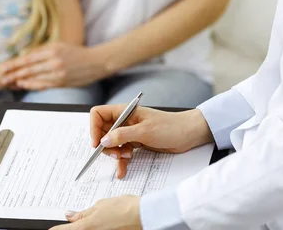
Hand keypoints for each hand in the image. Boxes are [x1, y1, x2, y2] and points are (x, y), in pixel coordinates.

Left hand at [0, 43, 105, 89]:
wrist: (96, 62)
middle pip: (29, 68)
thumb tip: (26, 56)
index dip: (15, 63)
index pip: (29, 58)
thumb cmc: (77, 53)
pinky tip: (23, 85)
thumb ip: (44, 51)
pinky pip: (43, 84)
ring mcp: (58, 72)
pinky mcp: (61, 81)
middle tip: (2, 78)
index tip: (4, 67)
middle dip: (13, 73)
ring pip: (34, 77)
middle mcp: (54, 61)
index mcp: (53, 49)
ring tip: (9, 83)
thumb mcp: (60, 47)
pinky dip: (32, 84)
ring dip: (20, 80)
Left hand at [51, 195, 140, 229]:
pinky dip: (97, 227)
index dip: (56, 229)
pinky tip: (102, 224)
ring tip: (97, 219)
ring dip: (87, 226)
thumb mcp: (101, 205)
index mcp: (87, 227)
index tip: (51, 229)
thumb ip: (84, 213)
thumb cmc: (125, 208)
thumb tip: (71, 215)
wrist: (144, 216)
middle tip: (76, 219)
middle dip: (73, 226)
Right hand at [91, 105, 213, 177]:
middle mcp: (125, 120)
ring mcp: (130, 132)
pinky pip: (122, 152)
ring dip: (115, 154)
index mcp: (125, 111)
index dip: (93, 128)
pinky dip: (121, 162)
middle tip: (116, 154)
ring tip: (126, 158)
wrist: (189, 134)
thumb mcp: (144, 131)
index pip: (98, 114)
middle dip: (106, 145)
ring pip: (112, 144)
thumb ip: (122, 135)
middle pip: (103, 131)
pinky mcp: (136, 142)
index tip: (97, 144)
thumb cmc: (170, 127)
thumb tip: (103, 141)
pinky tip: (122, 171)